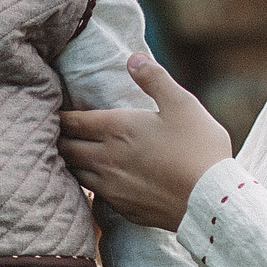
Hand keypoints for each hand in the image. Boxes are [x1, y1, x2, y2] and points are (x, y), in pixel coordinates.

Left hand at [58, 54, 232, 229]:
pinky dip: (87, 184)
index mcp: (116, 129)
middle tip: (56, 132)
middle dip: (58, 139)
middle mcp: (105, 158)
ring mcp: (111, 186)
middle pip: (65, 148)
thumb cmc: (199, 148)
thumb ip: (154, 78)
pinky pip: (92, 194)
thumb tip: (133, 58)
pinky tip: (96, 180)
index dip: (59, 116)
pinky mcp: (121, 208)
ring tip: (70, 154)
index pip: (70, 121)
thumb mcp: (182, 104)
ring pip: (74, 172)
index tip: (54, 112)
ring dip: (70, 162)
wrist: (213, 200)